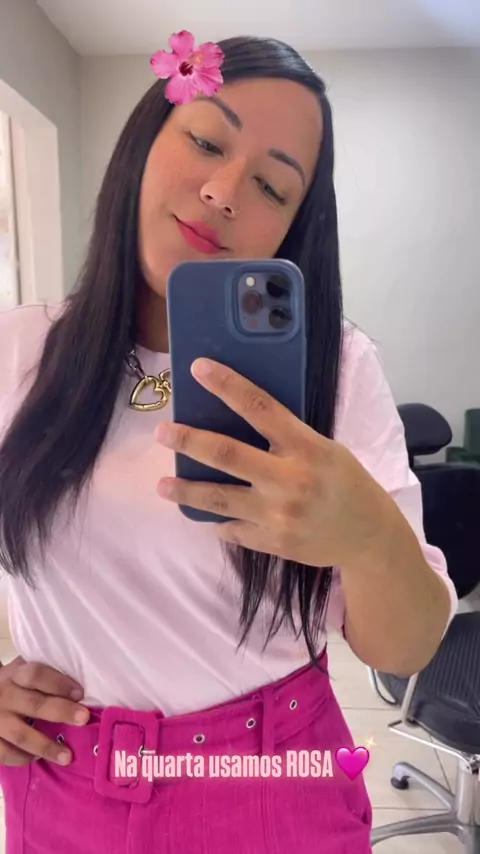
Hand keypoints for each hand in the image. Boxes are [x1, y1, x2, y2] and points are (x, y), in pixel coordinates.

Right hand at [0, 657, 88, 766]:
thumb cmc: (10, 685)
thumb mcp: (20, 673)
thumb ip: (43, 676)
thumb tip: (81, 687)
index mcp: (15, 675)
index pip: (36, 675)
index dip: (59, 683)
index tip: (80, 693)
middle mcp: (4, 696)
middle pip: (34, 704)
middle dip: (61, 711)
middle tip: (83, 719)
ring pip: (21, 735)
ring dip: (46, 746)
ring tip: (67, 756)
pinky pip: (4, 753)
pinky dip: (21, 758)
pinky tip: (37, 759)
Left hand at [156, 359, 395, 568]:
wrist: (370, 536)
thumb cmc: (347, 483)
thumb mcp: (327, 450)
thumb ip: (289, 437)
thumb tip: (242, 416)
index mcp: (307, 447)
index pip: (261, 407)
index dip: (227, 385)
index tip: (199, 368)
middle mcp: (290, 479)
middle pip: (227, 453)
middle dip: (189, 440)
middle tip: (162, 432)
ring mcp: (279, 514)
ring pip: (219, 498)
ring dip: (185, 489)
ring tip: (162, 484)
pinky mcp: (273, 542)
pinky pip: (232, 529)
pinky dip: (216, 521)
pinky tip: (203, 515)